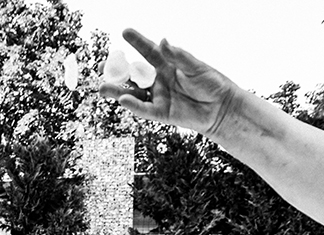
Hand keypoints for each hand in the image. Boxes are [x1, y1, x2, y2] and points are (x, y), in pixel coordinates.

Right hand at [97, 29, 240, 136]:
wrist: (221, 108)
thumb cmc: (211, 83)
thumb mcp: (195, 67)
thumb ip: (178, 56)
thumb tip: (163, 41)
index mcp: (167, 65)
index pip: (148, 51)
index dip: (137, 42)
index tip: (125, 32)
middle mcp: (159, 80)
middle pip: (134, 74)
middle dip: (118, 71)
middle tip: (102, 66)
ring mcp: (158, 96)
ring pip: (133, 93)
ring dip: (117, 91)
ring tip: (101, 88)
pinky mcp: (161, 112)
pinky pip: (144, 109)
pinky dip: (133, 105)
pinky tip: (123, 100)